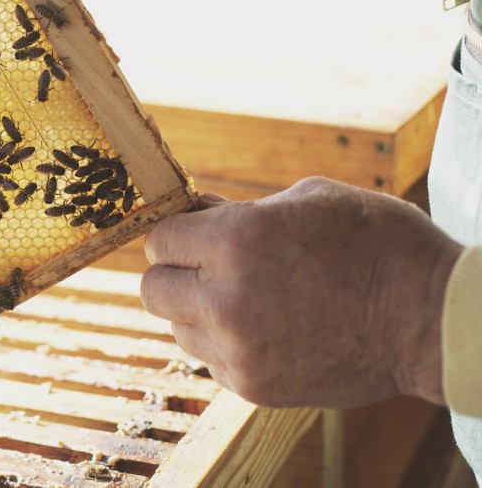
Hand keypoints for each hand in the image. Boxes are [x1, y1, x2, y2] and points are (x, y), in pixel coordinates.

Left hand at [140, 177, 461, 407]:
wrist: (432, 318)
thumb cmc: (376, 243)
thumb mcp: (306, 199)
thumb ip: (237, 210)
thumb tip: (195, 212)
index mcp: (234, 240)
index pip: (158, 240)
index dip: (176, 235)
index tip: (193, 236)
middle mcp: (225, 298)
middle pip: (152, 290)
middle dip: (176, 274)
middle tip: (208, 269)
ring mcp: (238, 349)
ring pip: (179, 329)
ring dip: (198, 313)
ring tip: (248, 301)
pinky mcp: (255, 386)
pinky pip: (212, 362)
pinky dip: (227, 346)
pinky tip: (269, 330)